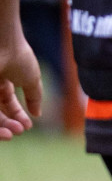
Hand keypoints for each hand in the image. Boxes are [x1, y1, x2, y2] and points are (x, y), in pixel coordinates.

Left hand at [0, 20, 40, 138]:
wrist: (4, 47)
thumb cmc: (19, 58)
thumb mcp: (33, 79)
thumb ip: (35, 97)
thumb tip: (38, 113)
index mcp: (5, 79)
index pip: (9, 102)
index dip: (18, 115)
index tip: (28, 125)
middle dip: (10, 123)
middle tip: (19, 131)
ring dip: (2, 126)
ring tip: (13, 133)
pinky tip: (5, 128)